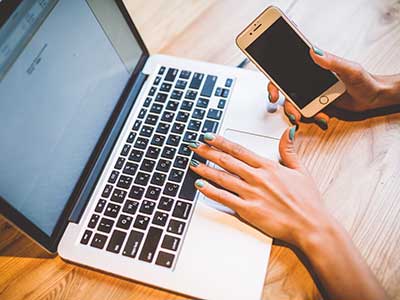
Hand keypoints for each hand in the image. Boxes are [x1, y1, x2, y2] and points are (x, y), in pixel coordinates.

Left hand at [188, 130, 387, 299]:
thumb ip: (289, 150)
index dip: (221, 142)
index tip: (209, 137)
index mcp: (268, 167)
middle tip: (193, 146)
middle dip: (207, 152)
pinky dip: (210, 191)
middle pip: (226, 161)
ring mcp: (251, 194)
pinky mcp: (248, 210)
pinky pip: (224, 198)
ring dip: (205, 169)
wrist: (311, 225)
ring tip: (192, 163)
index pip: (239, 150)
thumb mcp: (301, 170)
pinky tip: (200, 185)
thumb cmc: (307, 201)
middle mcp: (257, 178)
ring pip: (222, 177)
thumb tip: (288, 132)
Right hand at [268, 47, 392, 129]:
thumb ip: (332, 61)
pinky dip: (313, 117)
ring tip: (309, 117)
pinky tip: (323, 117)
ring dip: (299, 113)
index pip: (287, 71)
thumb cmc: (364, 79)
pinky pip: (308, 113)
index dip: (275, 81)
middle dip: (286, 104)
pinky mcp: (318, 105)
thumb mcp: (349, 69)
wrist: (373, 97)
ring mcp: (313, 94)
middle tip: (292, 113)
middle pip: (287, 91)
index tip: (274, 92)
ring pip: (296, 104)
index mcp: (314, 67)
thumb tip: (314, 52)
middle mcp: (309, 80)